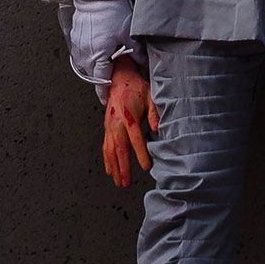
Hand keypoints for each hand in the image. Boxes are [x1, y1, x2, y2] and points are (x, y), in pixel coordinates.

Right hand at [65, 0, 137, 86]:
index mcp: (98, 55)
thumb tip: (144, 64)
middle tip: (111, 78)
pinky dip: (87, 55)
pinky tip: (97, 49)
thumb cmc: (113, 11)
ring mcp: (78, 44)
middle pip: (91, 74)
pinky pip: (79, 52)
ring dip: (93, 67)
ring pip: (83, 64)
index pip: (100, 80)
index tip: (106, 98)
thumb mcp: (129, 34)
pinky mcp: (74, 35)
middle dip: (99, 78)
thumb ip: (137, 53)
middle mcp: (85, 53)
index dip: (104, 91)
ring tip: (105, 63)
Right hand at [101, 58, 155, 187]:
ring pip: (110, 151)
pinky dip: (107, 160)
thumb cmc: (137, 89)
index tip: (146, 167)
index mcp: (129, 116)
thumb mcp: (150, 97)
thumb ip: (154, 114)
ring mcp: (109, 127)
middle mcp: (117, 123)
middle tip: (127, 183)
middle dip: (123, 167)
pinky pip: (105, 147)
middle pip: (119, 149)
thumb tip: (158, 129)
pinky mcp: (106, 129)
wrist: (119, 80)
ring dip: (114, 168)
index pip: (135, 138)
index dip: (140, 153)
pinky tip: (110, 171)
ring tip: (119, 182)